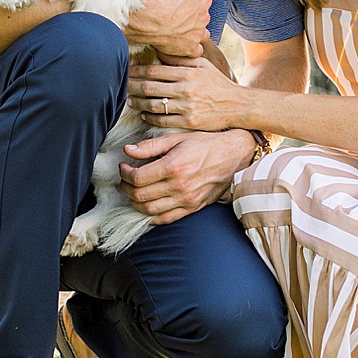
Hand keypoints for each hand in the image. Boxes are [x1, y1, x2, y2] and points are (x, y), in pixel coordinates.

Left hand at [118, 129, 257, 224]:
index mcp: (173, 166)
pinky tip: (147, 205)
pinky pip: (165, 219)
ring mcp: (186, 200)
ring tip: (134, 191)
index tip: (124, 167)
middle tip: (125, 179)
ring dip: (135, 203)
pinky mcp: (192, 208)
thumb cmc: (205, 144)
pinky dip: (151, 216)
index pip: (138, 178)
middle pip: (140, 196)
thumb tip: (128, 150)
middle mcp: (179, 186)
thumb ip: (150, 146)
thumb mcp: (177, 138)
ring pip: (149, 211)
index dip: (124, 174)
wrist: (233, 156)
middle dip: (126, 188)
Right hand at [123, 0, 210, 60]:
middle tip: (174, 15)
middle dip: (190, 16)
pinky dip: (188, 48)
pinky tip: (178, 44)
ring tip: (178, 31)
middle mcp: (204, 16)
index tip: (178, 0)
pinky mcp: (189, 48)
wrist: (145, 14)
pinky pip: (195, 51)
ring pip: (201, 34)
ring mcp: (197, 34)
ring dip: (193, 32)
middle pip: (200, 16)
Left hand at [129, 58, 246, 131]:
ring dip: (138, 103)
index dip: (137, 71)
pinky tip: (143, 114)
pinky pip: (162, 120)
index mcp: (187, 73)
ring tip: (129, 101)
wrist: (236, 105)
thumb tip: (161, 52)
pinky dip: (149, 118)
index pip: (154, 70)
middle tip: (122, 86)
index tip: (127, 71)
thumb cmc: (218, 83)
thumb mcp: (203, 65)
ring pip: (154, 105)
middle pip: (150, 87)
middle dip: (132, 86)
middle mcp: (185, 89)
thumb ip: (182, 59)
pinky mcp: (188, 122)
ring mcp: (186, 107)